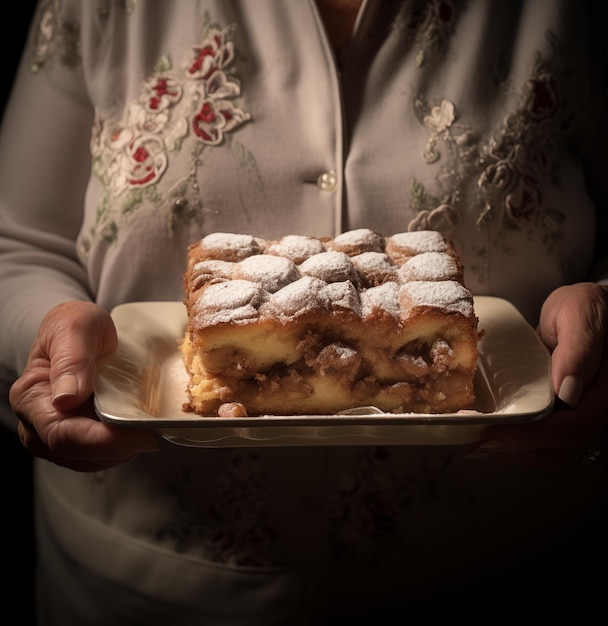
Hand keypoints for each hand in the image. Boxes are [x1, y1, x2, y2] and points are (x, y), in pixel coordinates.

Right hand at [9, 301, 158, 471]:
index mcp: (30, 397)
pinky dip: (123, 447)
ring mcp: (58, 434)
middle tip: (154, 432)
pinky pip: (101, 455)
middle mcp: (38, 423)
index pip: (61, 435)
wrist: (83, 331)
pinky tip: (139, 429)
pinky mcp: (79, 438)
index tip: (140, 433)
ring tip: (149, 427)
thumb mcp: (76, 326)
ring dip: (124, 450)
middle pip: (78, 454)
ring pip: (92, 460)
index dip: (103, 441)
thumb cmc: (76, 325)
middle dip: (119, 448)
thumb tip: (66, 398)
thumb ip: (71, 358)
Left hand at [468, 282, 607, 465]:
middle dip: (516, 449)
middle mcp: (599, 409)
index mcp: (606, 390)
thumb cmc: (586, 307)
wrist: (590, 308)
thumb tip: (566, 391)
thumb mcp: (580, 314)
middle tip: (475, 443)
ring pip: (555, 451)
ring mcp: (586, 415)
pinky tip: (495, 438)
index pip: (573, 427)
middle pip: (562, 447)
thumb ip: (578, 349)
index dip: (532, 436)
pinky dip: (522, 444)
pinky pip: (550, 440)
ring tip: (478, 445)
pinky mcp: (571, 414)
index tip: (493, 433)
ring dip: (516, 452)